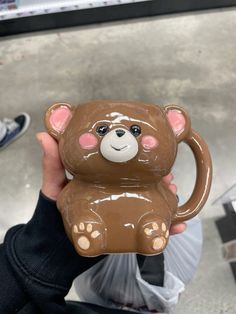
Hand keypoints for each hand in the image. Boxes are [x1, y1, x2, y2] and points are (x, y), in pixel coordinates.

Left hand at [36, 132, 185, 234]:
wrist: (55, 249)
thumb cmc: (53, 214)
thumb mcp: (54, 187)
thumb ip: (52, 164)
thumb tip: (42, 135)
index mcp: (104, 180)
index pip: (126, 166)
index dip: (142, 159)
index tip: (153, 152)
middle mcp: (116, 193)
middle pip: (144, 182)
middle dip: (160, 177)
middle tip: (169, 177)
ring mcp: (123, 211)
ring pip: (150, 201)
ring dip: (166, 197)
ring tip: (173, 194)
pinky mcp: (126, 229)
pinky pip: (149, 227)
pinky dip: (165, 228)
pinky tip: (178, 227)